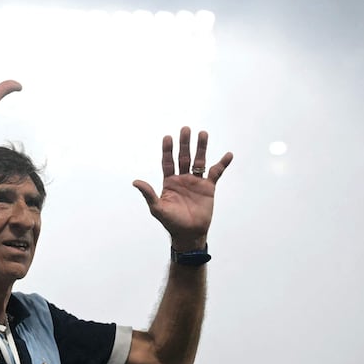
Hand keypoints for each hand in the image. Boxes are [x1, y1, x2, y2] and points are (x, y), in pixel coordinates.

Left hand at [133, 127, 232, 250]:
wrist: (189, 234)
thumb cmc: (171, 222)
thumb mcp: (157, 208)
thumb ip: (148, 194)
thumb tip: (135, 182)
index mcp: (169, 182)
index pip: (168, 162)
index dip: (167, 150)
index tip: (168, 137)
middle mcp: (182, 179)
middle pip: (184, 157)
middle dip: (184, 143)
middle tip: (185, 129)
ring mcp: (196, 182)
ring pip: (199, 161)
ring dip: (201, 148)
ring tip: (203, 133)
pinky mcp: (208, 187)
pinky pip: (216, 173)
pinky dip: (222, 163)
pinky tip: (228, 155)